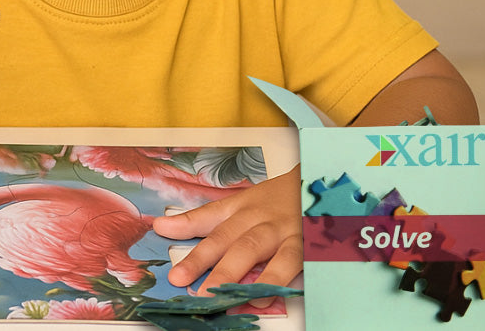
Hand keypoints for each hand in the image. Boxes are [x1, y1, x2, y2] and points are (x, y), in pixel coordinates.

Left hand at [151, 165, 302, 299]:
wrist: (325, 188)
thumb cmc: (281, 199)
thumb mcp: (244, 202)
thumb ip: (207, 217)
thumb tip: (164, 225)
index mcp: (241, 206)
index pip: (209, 215)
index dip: (184, 224)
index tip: (159, 229)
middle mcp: (257, 217)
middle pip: (226, 237)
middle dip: (202, 259)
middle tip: (181, 279)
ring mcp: (280, 230)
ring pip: (252, 249)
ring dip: (231, 273)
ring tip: (212, 292)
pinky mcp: (304, 245)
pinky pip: (288, 264)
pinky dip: (272, 280)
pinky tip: (258, 296)